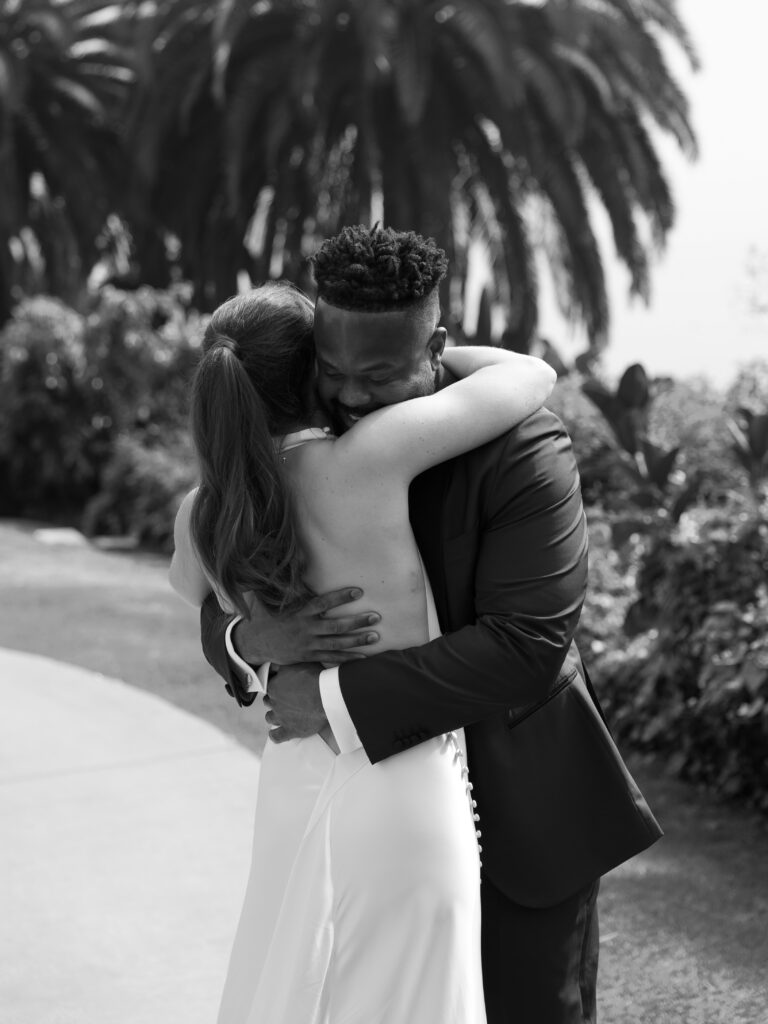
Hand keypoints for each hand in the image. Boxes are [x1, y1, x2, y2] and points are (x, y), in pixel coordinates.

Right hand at [233, 588, 379, 664]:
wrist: (253, 643)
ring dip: (357, 640)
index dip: (341, 597)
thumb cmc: (266, 615)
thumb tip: (298, 561)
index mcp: (299, 612)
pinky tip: (362, 657)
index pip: (323, 603)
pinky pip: (330, 658)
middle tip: (376, 616)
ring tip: (375, 636)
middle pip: (335, 626)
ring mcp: (308, 644)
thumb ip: (288, 582)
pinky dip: (347, 659)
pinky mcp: (308, 656)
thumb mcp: (273, 597)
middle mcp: (306, 628)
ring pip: (337, 644)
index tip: (358, 591)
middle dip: (357, 621)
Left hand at [263, 663, 327, 742]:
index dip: (275, 685)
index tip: (283, 685)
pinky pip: (276, 736)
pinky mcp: (290, 730)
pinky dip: (275, 735)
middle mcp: (274, 702)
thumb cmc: (314, 677)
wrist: (326, 696)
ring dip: (274, 715)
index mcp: (274, 685)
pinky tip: (276, 733)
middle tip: (286, 698)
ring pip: (269, 717)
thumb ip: (281, 666)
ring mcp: (281, 717)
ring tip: (283, 714)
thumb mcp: (296, 664)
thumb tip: (271, 667)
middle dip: (274, 700)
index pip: (268, 685)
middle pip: (268, 701)